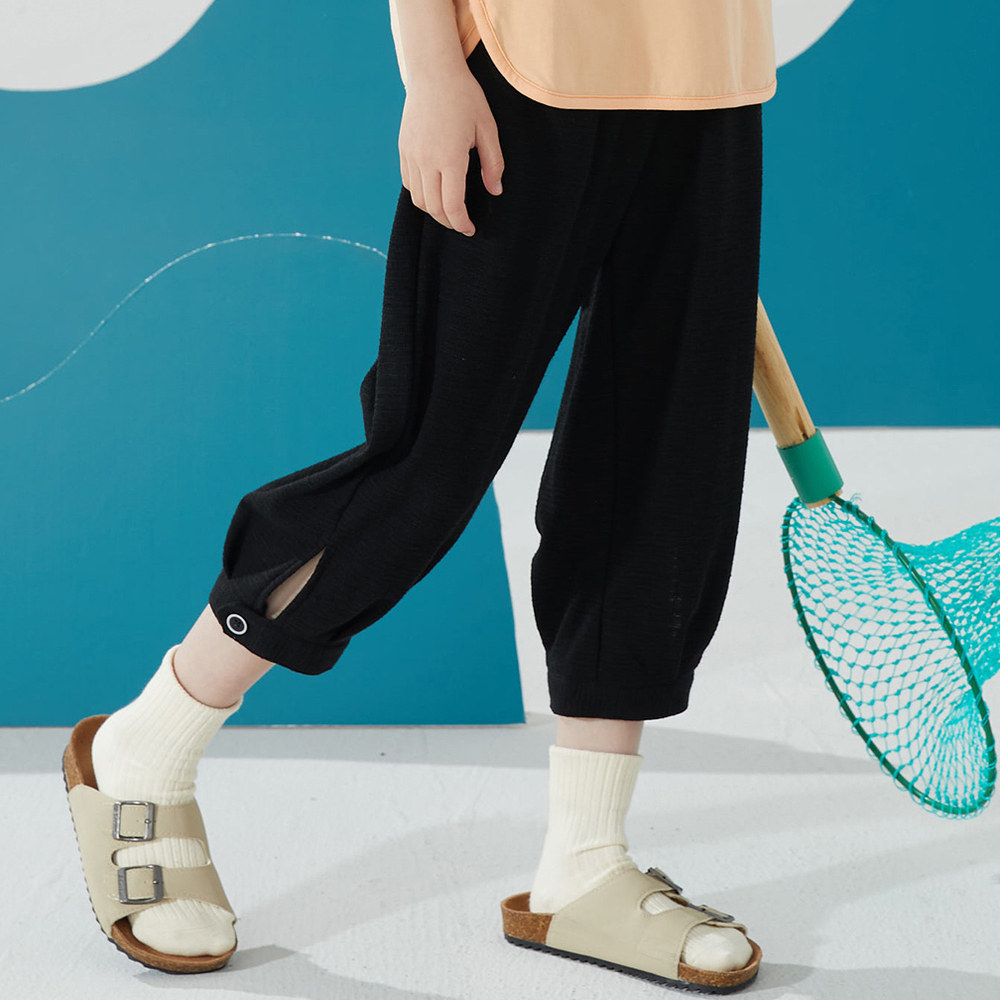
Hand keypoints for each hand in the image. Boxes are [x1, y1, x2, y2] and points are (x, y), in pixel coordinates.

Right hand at [398, 62, 503, 236]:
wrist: (433, 72)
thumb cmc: (465, 97)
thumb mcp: (487, 128)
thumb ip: (493, 163)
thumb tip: (495, 191)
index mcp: (450, 158)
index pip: (452, 206)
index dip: (462, 223)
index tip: (470, 229)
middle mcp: (427, 161)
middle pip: (434, 208)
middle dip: (449, 221)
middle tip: (462, 223)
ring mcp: (412, 155)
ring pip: (419, 199)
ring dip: (434, 211)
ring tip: (448, 210)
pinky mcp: (403, 149)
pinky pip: (409, 183)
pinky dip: (421, 195)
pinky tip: (434, 192)